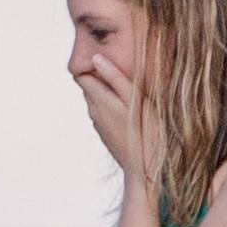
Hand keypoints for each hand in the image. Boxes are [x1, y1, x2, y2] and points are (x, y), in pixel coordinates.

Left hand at [73, 57, 141, 172]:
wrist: (144, 169)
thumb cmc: (145, 132)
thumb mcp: (134, 100)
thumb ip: (115, 78)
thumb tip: (96, 58)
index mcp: (98, 99)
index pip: (81, 74)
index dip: (90, 64)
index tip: (107, 58)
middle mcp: (94, 111)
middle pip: (89, 86)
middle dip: (99, 76)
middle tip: (121, 68)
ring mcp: (99, 124)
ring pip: (97, 100)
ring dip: (107, 91)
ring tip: (126, 87)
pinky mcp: (107, 134)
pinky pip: (105, 113)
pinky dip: (112, 106)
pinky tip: (128, 108)